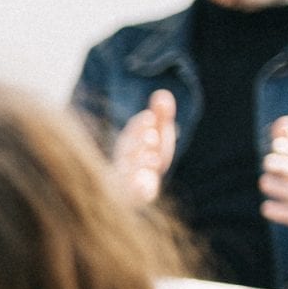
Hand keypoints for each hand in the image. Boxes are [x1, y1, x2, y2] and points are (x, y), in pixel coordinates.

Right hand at [109, 90, 175, 204]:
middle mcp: (124, 159)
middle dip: (139, 142)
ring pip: (129, 170)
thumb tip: (163, 93)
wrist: (135, 190)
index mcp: (129, 142)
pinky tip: (144, 185)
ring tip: (154, 159)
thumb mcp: (157, 134)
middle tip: (152, 136)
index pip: (131, 132)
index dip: (140, 125)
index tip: (150, 117)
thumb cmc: (146, 157)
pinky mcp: (132, 195)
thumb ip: (161, 115)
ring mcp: (126, 178)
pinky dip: (136, 189)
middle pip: (128, 150)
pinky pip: (131, 192)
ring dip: (140, 164)